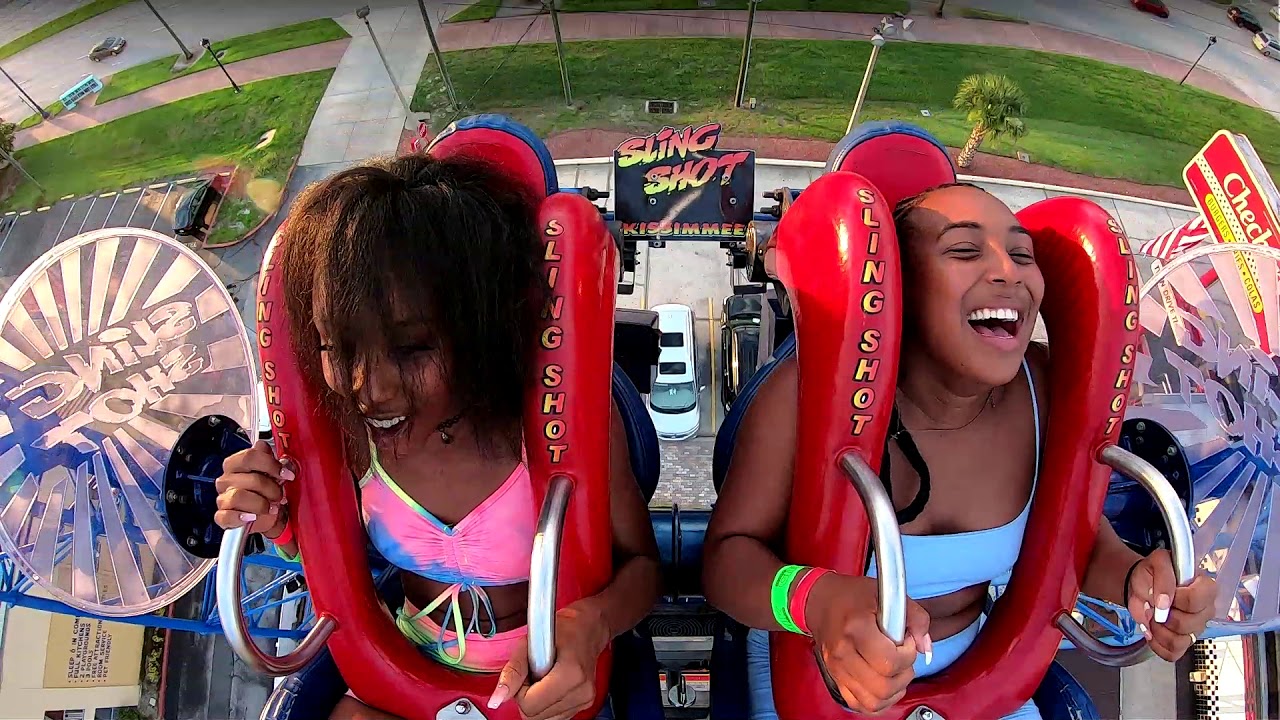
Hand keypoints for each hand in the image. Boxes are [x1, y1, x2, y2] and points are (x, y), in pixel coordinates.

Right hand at [213, 440, 293, 537]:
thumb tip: (285, 464)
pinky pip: (227, 516)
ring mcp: (222, 498)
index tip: (287, 474)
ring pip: (238, 496)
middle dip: (272, 488)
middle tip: (280, 495)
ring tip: (271, 508)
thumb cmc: (269, 493)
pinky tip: (253, 517)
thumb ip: (278, 465)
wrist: (267, 516)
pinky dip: (242, 517)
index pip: (250, 456)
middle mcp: (227, 479)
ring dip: (261, 504)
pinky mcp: (221, 517)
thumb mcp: (276, 476)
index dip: (271, 464)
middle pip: (251, 478)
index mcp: (237, 463)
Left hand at [488, 600, 609, 719]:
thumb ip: (512, 671)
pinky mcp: (585, 704)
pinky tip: (551, 686)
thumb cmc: (562, 630)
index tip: (526, 674)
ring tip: (544, 679)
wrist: (587, 628)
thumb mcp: (530, 642)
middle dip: (527, 697)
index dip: (519, 691)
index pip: (530, 705)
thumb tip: (497, 698)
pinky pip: (555, 717)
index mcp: (570, 673)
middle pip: (536, 716)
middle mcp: (580, 691)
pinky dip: (547, 704)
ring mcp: (584, 700)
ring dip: (537, 702)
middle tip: (534, 674)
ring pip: (544, 719)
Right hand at [804, 572, 930, 713]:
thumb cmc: (852, 596)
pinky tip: (885, 686)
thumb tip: (924, 647)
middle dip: (903, 676)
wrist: (820, 600)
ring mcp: (837, 668)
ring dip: (892, 692)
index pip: (889, 662)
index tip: (906, 641)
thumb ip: (916, 618)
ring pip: (872, 701)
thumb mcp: (888, 595)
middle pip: (882, 686)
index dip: (907, 655)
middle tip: (903, 658)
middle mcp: (843, 652)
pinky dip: (877, 702)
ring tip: (896, 672)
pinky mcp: (835, 678)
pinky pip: (859, 704)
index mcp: (856, 628)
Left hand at [1125, 549, 1215, 661]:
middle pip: (1189, 624)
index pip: (1197, 600)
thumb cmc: (1154, 573)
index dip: (1176, 600)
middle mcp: (1206, 610)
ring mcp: (1197, 628)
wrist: (1143, 584)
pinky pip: (1173, 653)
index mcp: (1205, 587)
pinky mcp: (1185, 641)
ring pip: (1181, 641)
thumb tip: (1164, 604)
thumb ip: (1163, 578)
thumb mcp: (1156, 563)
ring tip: (1151, 618)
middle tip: (1152, 606)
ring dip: (1159, 631)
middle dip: (1163, 616)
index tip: (1162, 597)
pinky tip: (1152, 632)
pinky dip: (1157, 645)